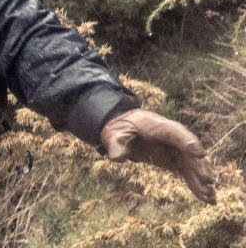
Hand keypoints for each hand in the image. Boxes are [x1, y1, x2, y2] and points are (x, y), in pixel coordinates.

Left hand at [101, 108, 215, 203]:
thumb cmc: (122, 129)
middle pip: (189, 152)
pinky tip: (206, 198)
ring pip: (192, 165)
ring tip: (211, 197)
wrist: (127, 130)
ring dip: (202, 180)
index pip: (177, 133)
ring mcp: (177, 150)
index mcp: (159, 127)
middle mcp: (173, 138)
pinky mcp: (176, 161)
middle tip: (207, 181)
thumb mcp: (115, 135)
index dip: (188, 143)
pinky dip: (196, 185)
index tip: (199, 153)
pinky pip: (188, 173)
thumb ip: (117, 144)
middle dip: (199, 166)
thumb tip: (116, 158)